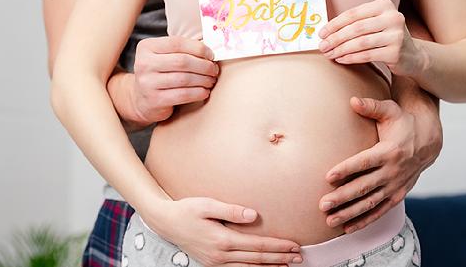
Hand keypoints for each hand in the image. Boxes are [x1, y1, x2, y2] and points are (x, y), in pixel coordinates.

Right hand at [131, 36, 219, 123]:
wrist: (141, 99)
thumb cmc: (159, 74)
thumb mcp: (163, 57)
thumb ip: (181, 50)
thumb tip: (210, 51)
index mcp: (147, 47)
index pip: (177, 43)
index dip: (198, 48)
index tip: (211, 55)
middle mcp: (144, 63)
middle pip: (182, 61)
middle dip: (204, 66)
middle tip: (214, 70)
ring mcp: (148, 83)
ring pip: (185, 79)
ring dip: (203, 80)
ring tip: (211, 81)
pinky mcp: (155, 100)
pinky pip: (183, 95)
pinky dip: (198, 93)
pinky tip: (204, 92)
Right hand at [145, 197, 301, 266]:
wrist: (166, 222)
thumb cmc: (187, 209)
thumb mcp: (207, 204)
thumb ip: (231, 210)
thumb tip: (255, 215)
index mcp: (222, 239)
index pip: (258, 245)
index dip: (278, 246)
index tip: (294, 245)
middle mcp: (221, 255)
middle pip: (257, 259)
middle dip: (280, 258)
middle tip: (299, 256)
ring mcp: (216, 263)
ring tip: (288, 266)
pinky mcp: (213, 264)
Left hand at [318, 0, 427, 75]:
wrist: (412, 55)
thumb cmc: (385, 37)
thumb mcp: (374, 23)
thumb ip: (355, 23)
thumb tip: (326, 31)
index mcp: (385, 5)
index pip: (353, 14)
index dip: (334, 24)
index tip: (321, 33)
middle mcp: (393, 17)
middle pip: (356, 28)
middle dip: (335, 38)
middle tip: (322, 46)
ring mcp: (396, 35)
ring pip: (360, 42)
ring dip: (341, 49)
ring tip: (329, 54)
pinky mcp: (396, 52)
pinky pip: (367, 55)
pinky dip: (351, 58)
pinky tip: (341, 60)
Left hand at [319, 96, 440, 233]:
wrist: (429, 140)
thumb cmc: (402, 122)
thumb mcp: (390, 110)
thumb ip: (371, 106)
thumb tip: (353, 100)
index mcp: (389, 151)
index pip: (364, 162)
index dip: (346, 169)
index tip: (328, 176)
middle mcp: (393, 171)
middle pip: (363, 187)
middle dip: (342, 197)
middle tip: (322, 204)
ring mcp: (395, 185)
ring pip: (369, 203)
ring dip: (349, 213)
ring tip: (329, 220)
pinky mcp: (397, 195)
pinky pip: (379, 211)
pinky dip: (364, 220)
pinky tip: (347, 227)